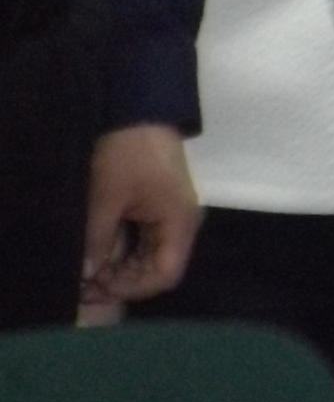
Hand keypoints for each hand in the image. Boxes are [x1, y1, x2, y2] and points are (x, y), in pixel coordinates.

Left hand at [82, 123, 199, 304]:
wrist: (139, 113)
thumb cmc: (127, 154)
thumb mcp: (106, 198)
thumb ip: (98, 240)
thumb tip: (87, 275)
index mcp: (178, 222)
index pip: (166, 274)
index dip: (133, 288)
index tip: (98, 286)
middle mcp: (180, 224)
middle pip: (158, 268)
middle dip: (124, 280)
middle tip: (85, 283)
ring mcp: (170, 216)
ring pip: (150, 257)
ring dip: (120, 267)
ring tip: (87, 270)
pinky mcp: (158, 209)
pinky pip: (144, 241)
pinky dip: (122, 252)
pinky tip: (98, 252)